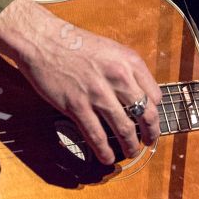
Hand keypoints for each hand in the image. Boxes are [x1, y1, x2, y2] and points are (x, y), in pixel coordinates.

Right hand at [0, 0, 161, 165]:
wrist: (42, 40)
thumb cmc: (74, 43)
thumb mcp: (110, 50)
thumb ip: (125, 70)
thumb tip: (135, 93)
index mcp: (129, 62)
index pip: (155, 95)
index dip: (154, 111)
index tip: (149, 119)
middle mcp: (118, 77)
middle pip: (146, 114)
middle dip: (150, 133)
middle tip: (148, 141)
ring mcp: (98, 93)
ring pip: (124, 129)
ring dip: (130, 145)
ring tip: (130, 152)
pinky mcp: (77, 106)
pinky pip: (97, 136)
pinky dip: (104, 151)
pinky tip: (107, 157)